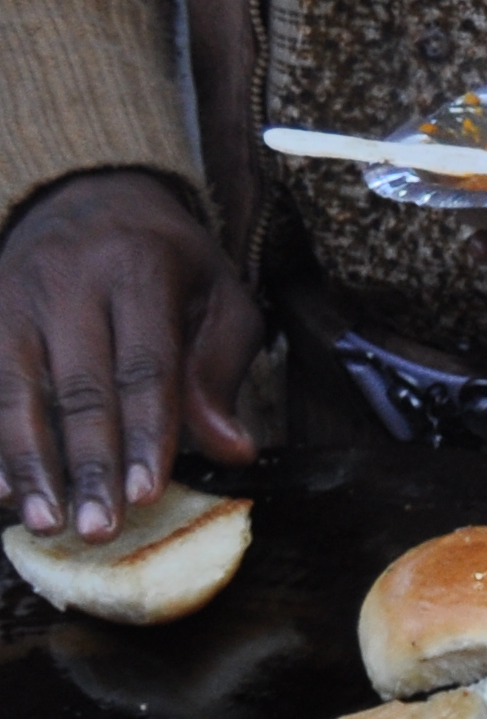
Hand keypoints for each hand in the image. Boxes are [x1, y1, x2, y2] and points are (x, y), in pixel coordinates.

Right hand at [0, 171, 260, 539]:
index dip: (144, 434)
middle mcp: (66, 279)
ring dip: (27, 461)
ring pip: (15, 386)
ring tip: (41, 521)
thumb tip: (232, 449)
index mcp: (137, 270)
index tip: (146, 494)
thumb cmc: (169, 260)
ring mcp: (13, 292)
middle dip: (87, 464)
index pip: (144, 367)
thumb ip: (220, 371)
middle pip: (78, 386)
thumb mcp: (221, 297)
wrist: (87, 190)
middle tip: (97, 529)